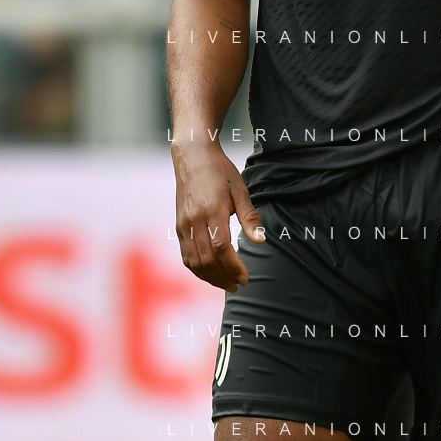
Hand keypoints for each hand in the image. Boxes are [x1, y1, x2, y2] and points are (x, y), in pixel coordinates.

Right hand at [172, 140, 264, 290]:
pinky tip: (209, 273)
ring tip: (226, 284)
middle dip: (224, 277)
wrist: (192, 156)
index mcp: (212, 211)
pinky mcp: (179, 226)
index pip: (221, 249)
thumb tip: (260, 241)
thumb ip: (250, 217)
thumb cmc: (220, 171)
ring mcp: (184, 224)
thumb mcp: (240, 190)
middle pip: (207, 260)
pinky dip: (197, 269)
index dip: (233, 267)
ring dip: (210, 277)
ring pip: (194, 261)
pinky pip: (186, 255)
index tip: (246, 277)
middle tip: (239, 285)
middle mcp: (194, 220)